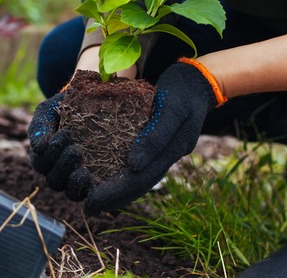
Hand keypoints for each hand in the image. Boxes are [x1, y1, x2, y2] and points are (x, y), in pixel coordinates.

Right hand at [27, 91, 90, 198]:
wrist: (95, 101)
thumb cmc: (67, 105)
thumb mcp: (49, 110)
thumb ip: (39, 126)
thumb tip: (38, 149)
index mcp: (45, 155)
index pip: (41, 163)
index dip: (50, 153)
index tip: (65, 133)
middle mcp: (59, 170)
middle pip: (53, 180)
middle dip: (63, 166)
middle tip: (77, 149)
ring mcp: (76, 178)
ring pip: (69, 192)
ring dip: (74, 182)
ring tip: (84, 169)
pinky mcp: (96, 182)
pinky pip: (88, 194)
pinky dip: (88, 189)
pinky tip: (93, 177)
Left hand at [82, 59, 225, 213]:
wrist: (198, 80)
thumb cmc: (182, 89)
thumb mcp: (171, 107)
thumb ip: (155, 135)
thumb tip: (133, 165)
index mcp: (173, 150)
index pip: (141, 179)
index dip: (115, 193)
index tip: (91, 202)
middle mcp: (169, 155)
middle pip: (139, 184)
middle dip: (113, 197)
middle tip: (87, 207)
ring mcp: (165, 152)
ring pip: (140, 179)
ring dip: (117, 190)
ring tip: (92, 197)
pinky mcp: (159, 145)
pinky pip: (141, 166)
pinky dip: (123, 174)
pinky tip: (106, 176)